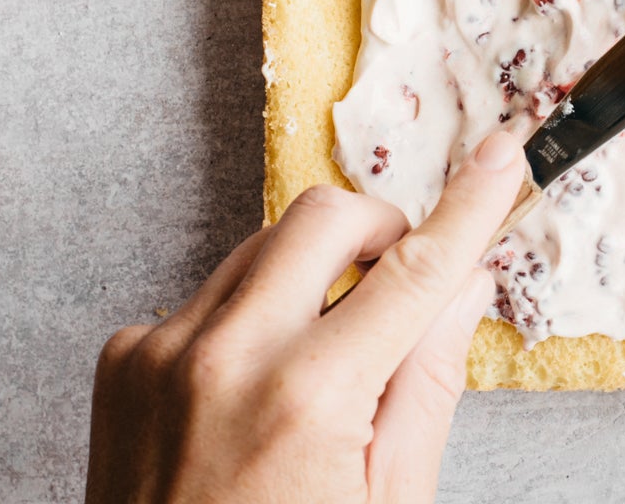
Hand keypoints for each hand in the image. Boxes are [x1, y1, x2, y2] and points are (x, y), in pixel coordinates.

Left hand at [85, 133, 524, 502]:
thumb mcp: (387, 500)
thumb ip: (426, 383)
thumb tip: (463, 287)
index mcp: (309, 400)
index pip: (414, 273)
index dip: (470, 208)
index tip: (502, 154)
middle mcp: (226, 358)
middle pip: (323, 216)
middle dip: (378, 230)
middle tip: (402, 276)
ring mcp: (162, 353)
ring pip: (261, 248)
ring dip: (311, 278)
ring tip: (323, 361)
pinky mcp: (123, 359)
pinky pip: (205, 296)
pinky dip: (246, 322)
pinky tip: (254, 393)